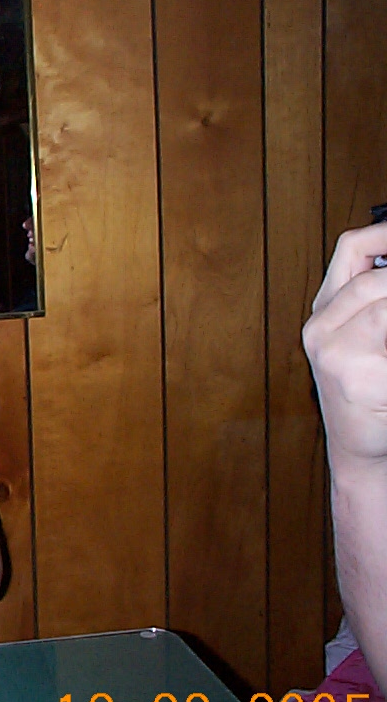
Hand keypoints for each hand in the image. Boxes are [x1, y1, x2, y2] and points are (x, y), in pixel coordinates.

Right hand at [303, 223, 386, 468]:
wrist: (363, 451)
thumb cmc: (372, 395)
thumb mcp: (364, 339)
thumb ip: (374, 300)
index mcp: (325, 313)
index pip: (352, 249)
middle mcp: (320, 330)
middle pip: (376, 281)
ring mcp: (336, 357)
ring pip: (384, 310)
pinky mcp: (360, 383)